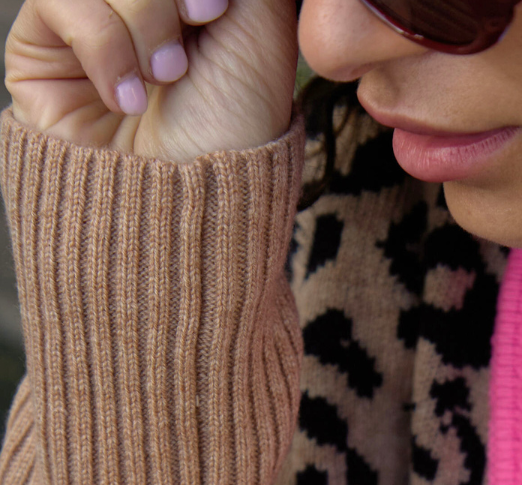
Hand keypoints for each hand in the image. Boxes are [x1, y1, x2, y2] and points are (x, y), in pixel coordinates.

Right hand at [5, 0, 297, 160]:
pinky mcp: (44, 44)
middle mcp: (141, 4)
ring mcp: (90, 19)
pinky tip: (128, 93)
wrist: (188, 210)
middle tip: (203, 19)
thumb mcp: (261, 26)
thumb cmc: (236, 128)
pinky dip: (102, 42)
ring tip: (168, 75)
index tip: (215, 6)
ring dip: (142, 13)